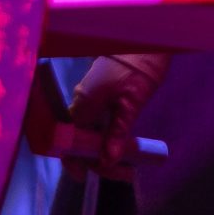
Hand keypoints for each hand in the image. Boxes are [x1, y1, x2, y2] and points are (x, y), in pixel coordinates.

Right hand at [64, 53, 167, 173]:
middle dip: (98, 161)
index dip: (75, 161)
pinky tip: (123, 147)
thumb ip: (117, 132)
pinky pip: (97, 123)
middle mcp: (81, 102)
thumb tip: (107, 162)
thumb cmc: (137, 68)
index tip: (85, 177)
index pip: (68, 141)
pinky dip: (108, 138)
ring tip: (130, 166)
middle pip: (80, 140)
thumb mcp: (131, 103)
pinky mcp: (100, 95)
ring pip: (90, 132)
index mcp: (83, 104)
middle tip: (127, 173)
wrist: (145, 38)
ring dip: (105, 151)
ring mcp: (90, 98)